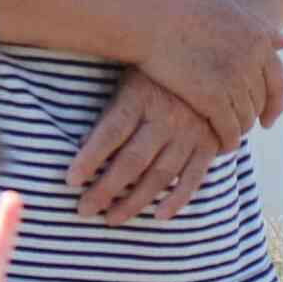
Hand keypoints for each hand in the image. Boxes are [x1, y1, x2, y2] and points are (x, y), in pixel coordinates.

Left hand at [68, 75, 225, 226]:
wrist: (212, 63)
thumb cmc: (158, 72)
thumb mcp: (130, 79)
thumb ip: (111, 111)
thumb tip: (80, 144)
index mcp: (141, 97)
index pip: (110, 132)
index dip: (89, 158)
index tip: (70, 181)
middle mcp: (166, 117)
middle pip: (132, 161)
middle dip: (105, 190)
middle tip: (83, 210)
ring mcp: (190, 132)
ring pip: (159, 175)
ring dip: (134, 202)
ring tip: (111, 219)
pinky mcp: (210, 143)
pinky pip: (194, 177)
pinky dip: (178, 199)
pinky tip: (159, 216)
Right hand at [137, 0, 282, 145]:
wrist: (152, 20)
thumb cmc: (182, 10)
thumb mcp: (228, 9)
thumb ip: (258, 26)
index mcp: (257, 39)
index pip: (278, 79)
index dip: (275, 103)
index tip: (268, 118)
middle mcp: (251, 60)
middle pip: (261, 101)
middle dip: (253, 118)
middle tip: (241, 129)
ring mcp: (233, 80)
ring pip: (246, 118)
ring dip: (238, 131)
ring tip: (226, 137)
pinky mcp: (212, 98)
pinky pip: (229, 129)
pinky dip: (227, 141)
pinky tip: (219, 146)